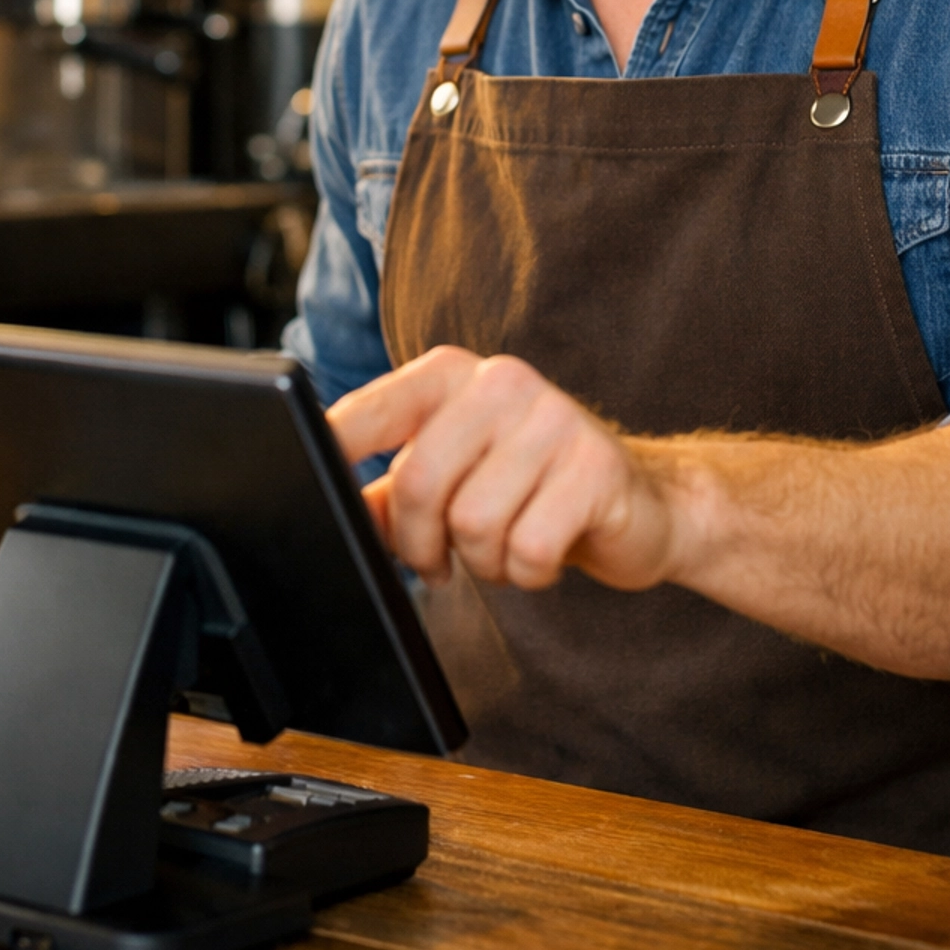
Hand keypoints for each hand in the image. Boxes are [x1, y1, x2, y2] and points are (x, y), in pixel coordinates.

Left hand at [327, 346, 681, 591]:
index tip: (306, 489)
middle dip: (420, 544)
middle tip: (439, 562)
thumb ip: (388, 493)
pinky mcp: (595, 467)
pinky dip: (527, 573)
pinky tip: (543, 556)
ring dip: (482, 562)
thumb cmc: (532, 491)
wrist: (643, 504)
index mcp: (453, 375)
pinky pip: (527, 549)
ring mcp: (554, 419)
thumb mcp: (454, 481)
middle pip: (417, 482)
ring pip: (472, 523)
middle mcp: (501, 381)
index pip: (370, 412)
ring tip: (505, 548)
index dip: (333, 455)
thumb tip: (322, 506)